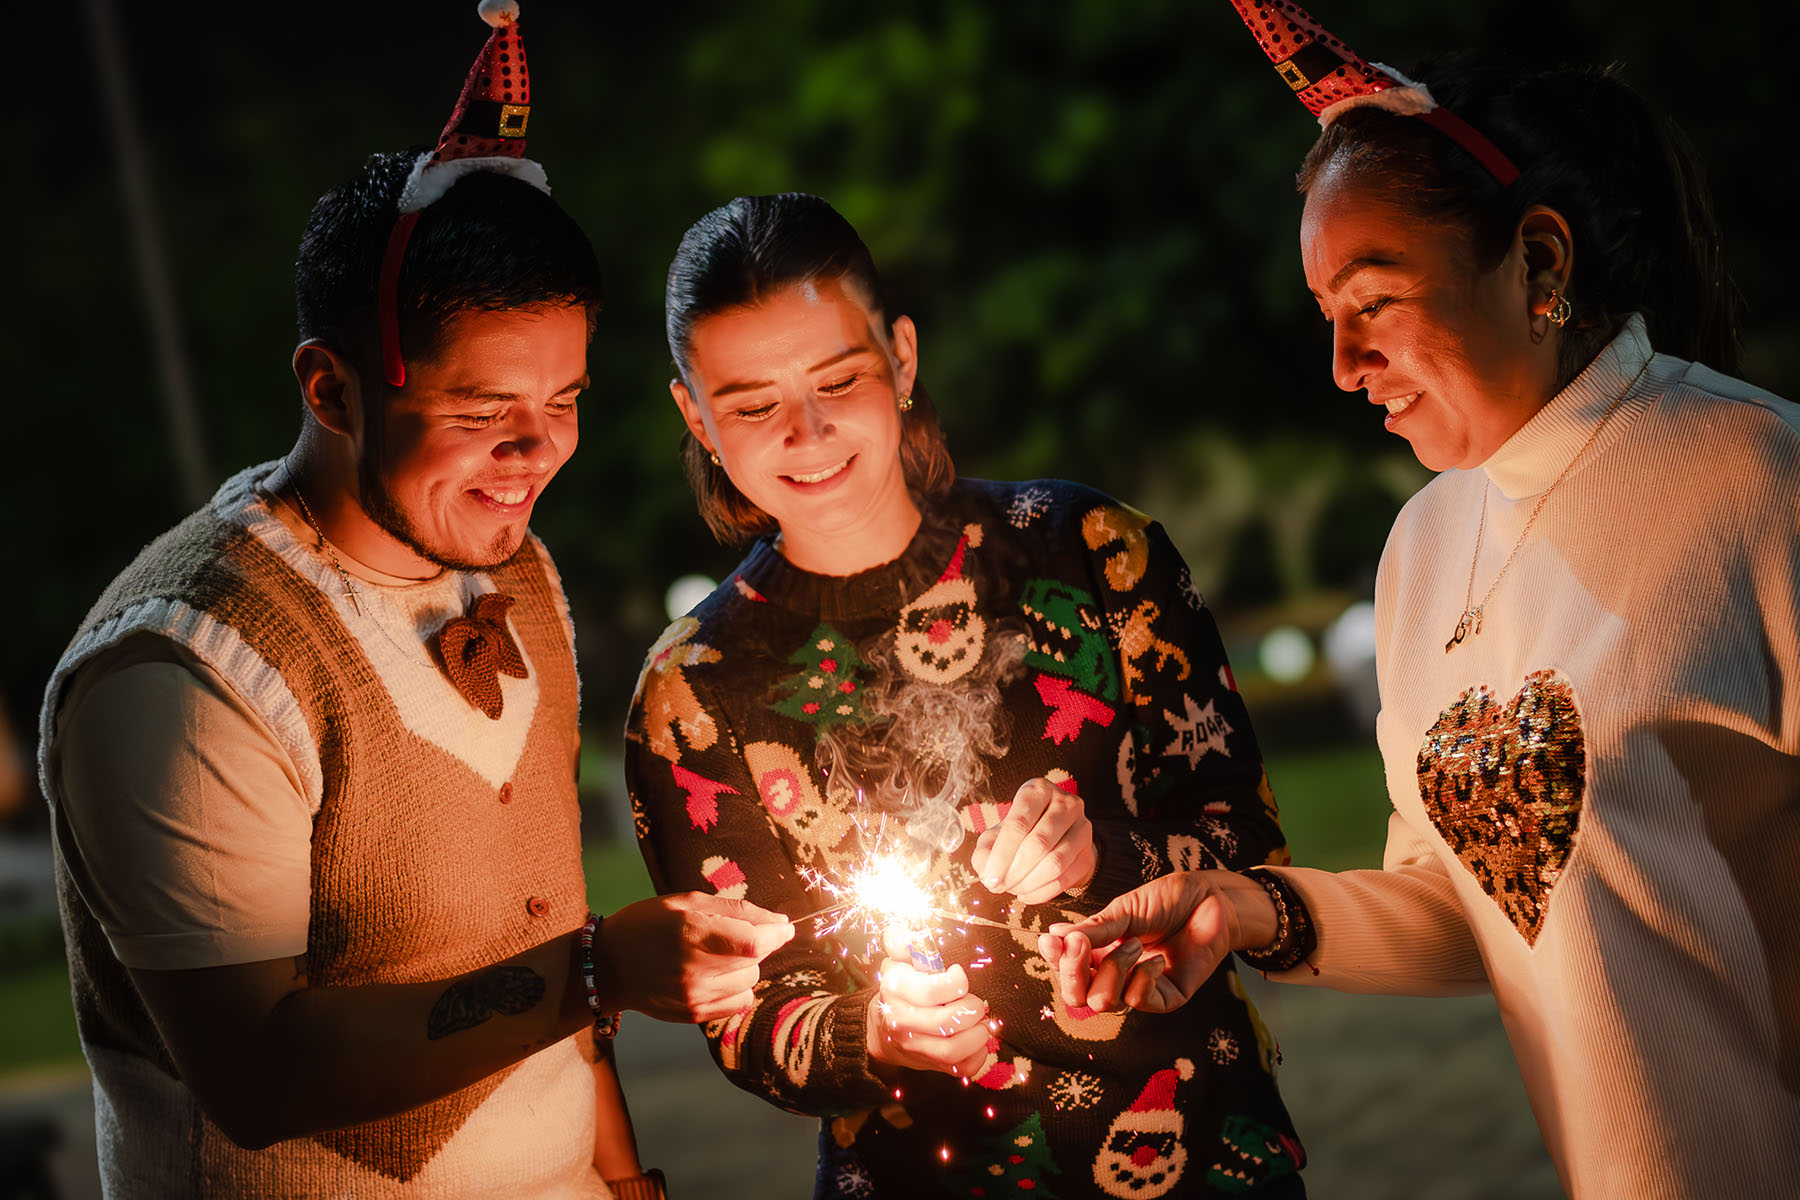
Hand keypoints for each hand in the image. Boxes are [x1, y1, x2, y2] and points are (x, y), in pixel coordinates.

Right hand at [594, 892, 793, 1023]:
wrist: (608, 965)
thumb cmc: (648, 924)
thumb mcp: (688, 902)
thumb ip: (738, 911)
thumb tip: (781, 923)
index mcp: (692, 932)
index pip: (754, 943)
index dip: (776, 934)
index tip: (783, 928)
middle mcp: (693, 969)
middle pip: (755, 962)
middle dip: (755, 946)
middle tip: (730, 936)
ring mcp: (693, 996)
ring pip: (750, 983)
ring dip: (744, 968)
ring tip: (716, 956)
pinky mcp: (693, 1015)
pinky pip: (739, 1003)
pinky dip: (736, 988)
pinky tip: (715, 976)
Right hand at [866, 926, 990, 1078]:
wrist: (882, 1029)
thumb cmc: (900, 989)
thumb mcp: (897, 959)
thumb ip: (902, 941)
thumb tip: (908, 937)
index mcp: (895, 989)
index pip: (932, 990)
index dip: (956, 982)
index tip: (958, 976)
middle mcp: (902, 1020)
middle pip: (947, 1021)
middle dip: (972, 1008)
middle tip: (974, 1002)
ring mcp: (915, 1047)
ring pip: (954, 1049)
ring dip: (977, 1033)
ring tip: (979, 1022)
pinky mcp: (931, 1065)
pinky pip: (962, 1067)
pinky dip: (978, 1054)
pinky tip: (975, 1038)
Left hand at [971, 777, 1096, 903]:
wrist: (1054, 838)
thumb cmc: (1020, 832)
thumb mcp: (996, 834)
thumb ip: (985, 851)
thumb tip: (986, 871)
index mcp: (1038, 790)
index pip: (1019, 822)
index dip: (1002, 854)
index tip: (990, 877)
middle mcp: (1065, 803)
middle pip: (1039, 843)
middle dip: (1015, 871)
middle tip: (999, 886)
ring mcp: (1082, 828)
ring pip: (1055, 863)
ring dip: (1028, 883)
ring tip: (1012, 888)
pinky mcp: (1087, 854)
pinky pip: (1064, 879)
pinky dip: (1041, 893)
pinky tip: (1026, 893)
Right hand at [1036, 870, 1271, 1013]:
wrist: (1211, 899)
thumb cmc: (1167, 900)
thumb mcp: (1123, 910)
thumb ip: (1093, 930)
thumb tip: (1053, 937)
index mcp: (1099, 952)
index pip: (1066, 970)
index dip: (1055, 961)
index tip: (1051, 941)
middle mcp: (1115, 974)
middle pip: (1078, 997)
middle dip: (1073, 975)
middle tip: (1081, 946)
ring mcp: (1140, 988)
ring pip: (1104, 1002)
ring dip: (1114, 969)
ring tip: (1135, 943)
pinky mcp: (1167, 998)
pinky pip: (1141, 1002)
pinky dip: (1143, 978)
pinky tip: (1157, 958)